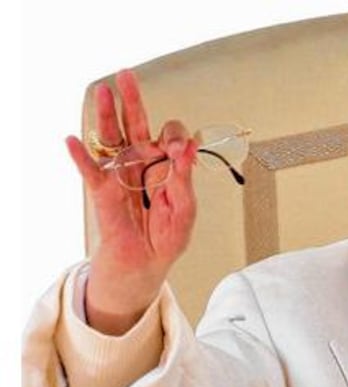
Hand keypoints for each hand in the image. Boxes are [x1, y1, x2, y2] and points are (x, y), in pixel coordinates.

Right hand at [66, 70, 197, 334]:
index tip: (180, 152)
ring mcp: (121, 173)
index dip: (176, 140)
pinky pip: (90, 170)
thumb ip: (184, 179)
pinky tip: (72, 140)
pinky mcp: (103, 189)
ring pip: (112, 138)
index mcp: (167, 165)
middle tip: (126, 75)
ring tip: (102, 91)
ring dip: (105, 115)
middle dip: (132, 100)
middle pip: (136, 124)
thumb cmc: (167, 236)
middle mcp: (142, 162)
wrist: (146, 262)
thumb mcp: (185, 210)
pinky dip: (81, 156)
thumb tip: (188, 149)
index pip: (171, 137)